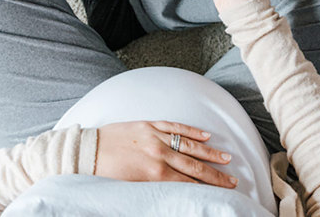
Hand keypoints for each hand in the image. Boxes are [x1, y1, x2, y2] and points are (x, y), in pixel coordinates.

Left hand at [94, 120, 237, 187]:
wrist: (85, 152)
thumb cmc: (105, 175)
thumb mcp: (131, 189)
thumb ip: (154, 191)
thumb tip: (175, 196)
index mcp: (154, 175)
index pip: (189, 183)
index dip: (208, 188)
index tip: (223, 192)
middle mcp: (158, 155)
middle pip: (194, 167)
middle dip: (216, 175)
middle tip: (233, 180)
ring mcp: (155, 138)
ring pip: (189, 146)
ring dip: (210, 153)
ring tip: (227, 159)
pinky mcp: (148, 125)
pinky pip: (175, 127)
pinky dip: (191, 132)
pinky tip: (205, 136)